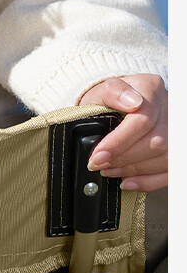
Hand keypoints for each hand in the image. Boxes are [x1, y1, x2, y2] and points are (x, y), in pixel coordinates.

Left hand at [78, 74, 166, 191]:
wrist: (116, 105)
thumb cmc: (108, 100)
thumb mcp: (101, 91)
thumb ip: (112, 92)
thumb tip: (131, 102)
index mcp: (152, 90)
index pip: (143, 120)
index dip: (118, 142)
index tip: (97, 156)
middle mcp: (169, 109)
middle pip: (156, 142)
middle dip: (123, 159)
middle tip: (98, 165)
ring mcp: (175, 130)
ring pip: (165, 158)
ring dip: (133, 170)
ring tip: (108, 171)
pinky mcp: (174, 150)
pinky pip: (169, 172)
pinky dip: (147, 182)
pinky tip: (127, 182)